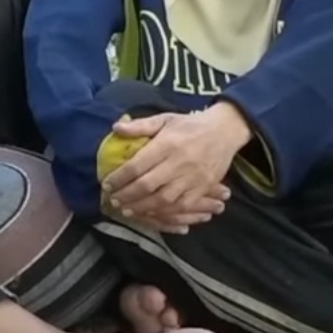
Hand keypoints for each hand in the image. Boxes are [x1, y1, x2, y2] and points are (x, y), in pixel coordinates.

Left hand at [102, 103, 252, 231]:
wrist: (225, 131)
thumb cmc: (189, 125)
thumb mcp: (164, 118)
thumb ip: (139, 125)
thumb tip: (115, 127)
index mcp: (167, 144)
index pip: (138, 165)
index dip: (120, 177)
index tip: (107, 184)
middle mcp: (179, 162)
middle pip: (148, 185)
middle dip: (127, 195)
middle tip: (113, 201)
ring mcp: (193, 177)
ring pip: (164, 199)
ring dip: (143, 207)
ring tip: (128, 210)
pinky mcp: (204, 187)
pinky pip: (183, 206)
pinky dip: (165, 213)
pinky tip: (152, 213)